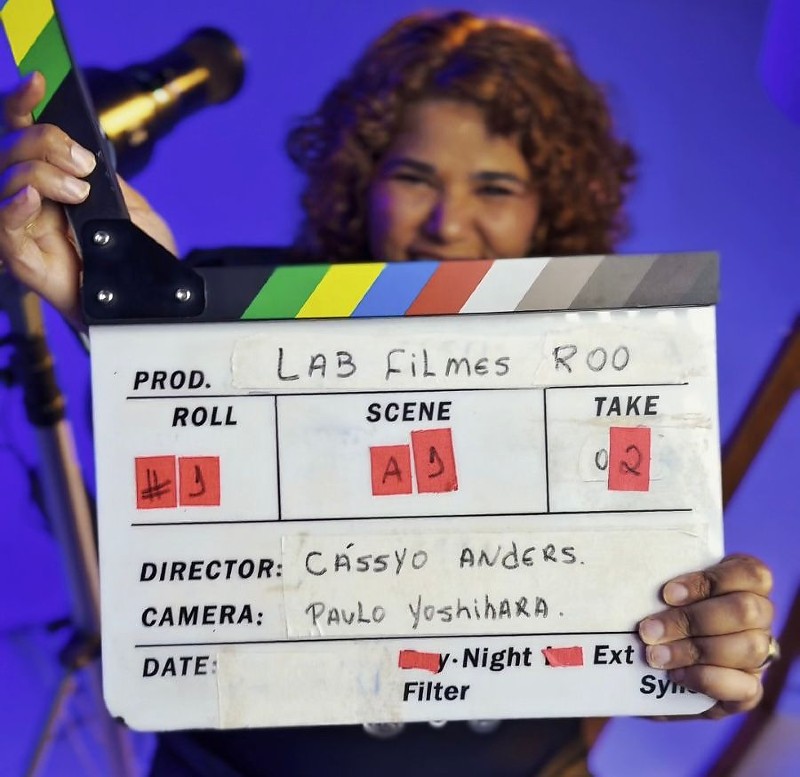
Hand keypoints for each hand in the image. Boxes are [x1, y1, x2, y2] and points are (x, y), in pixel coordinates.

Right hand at [0, 72, 175, 329]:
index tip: (39, 82)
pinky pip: (3, 226)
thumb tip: (85, 143)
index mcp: (53, 179)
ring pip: (5, 179)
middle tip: (82, 165)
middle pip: (10, 146)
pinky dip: (14, 206)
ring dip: (41, 174)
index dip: (22, 102)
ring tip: (78, 192)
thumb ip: (106, 177)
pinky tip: (32, 198)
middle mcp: (30, 197)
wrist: (148, 302)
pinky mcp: (20, 257)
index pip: (22, 131)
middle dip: (46, 142)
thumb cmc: (135, 258)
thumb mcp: (133, 207)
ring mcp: (22, 226)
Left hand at [639, 553, 774, 717]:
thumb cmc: (663, 612)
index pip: (749, 573)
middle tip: (649, 630)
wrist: (658, 662)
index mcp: (747, 581)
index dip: (709, 582)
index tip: (667, 594)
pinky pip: (745, 687)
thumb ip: (665, 586)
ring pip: (749, 648)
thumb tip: (637, 582)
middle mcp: (760, 615)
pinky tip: (676, 675)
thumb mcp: (666, 592)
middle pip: (746, 611)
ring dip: (694, 651)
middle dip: (692, 620)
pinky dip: (707, 680)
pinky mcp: (751, 688)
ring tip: (655, 655)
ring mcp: (761, 653)